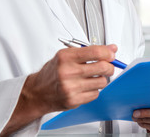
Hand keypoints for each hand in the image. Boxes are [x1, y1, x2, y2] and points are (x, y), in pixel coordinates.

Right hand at [1, 45, 117, 135]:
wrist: (37, 92)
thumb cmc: (53, 72)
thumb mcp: (67, 55)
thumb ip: (89, 51)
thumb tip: (111, 49)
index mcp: (66, 57)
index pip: (96, 52)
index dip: (108, 53)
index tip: (111, 54)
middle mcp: (67, 72)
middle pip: (102, 67)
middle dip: (109, 67)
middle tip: (107, 66)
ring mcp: (71, 88)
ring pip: (102, 82)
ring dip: (101, 79)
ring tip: (92, 77)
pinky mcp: (74, 100)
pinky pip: (96, 94)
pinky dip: (94, 90)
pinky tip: (85, 87)